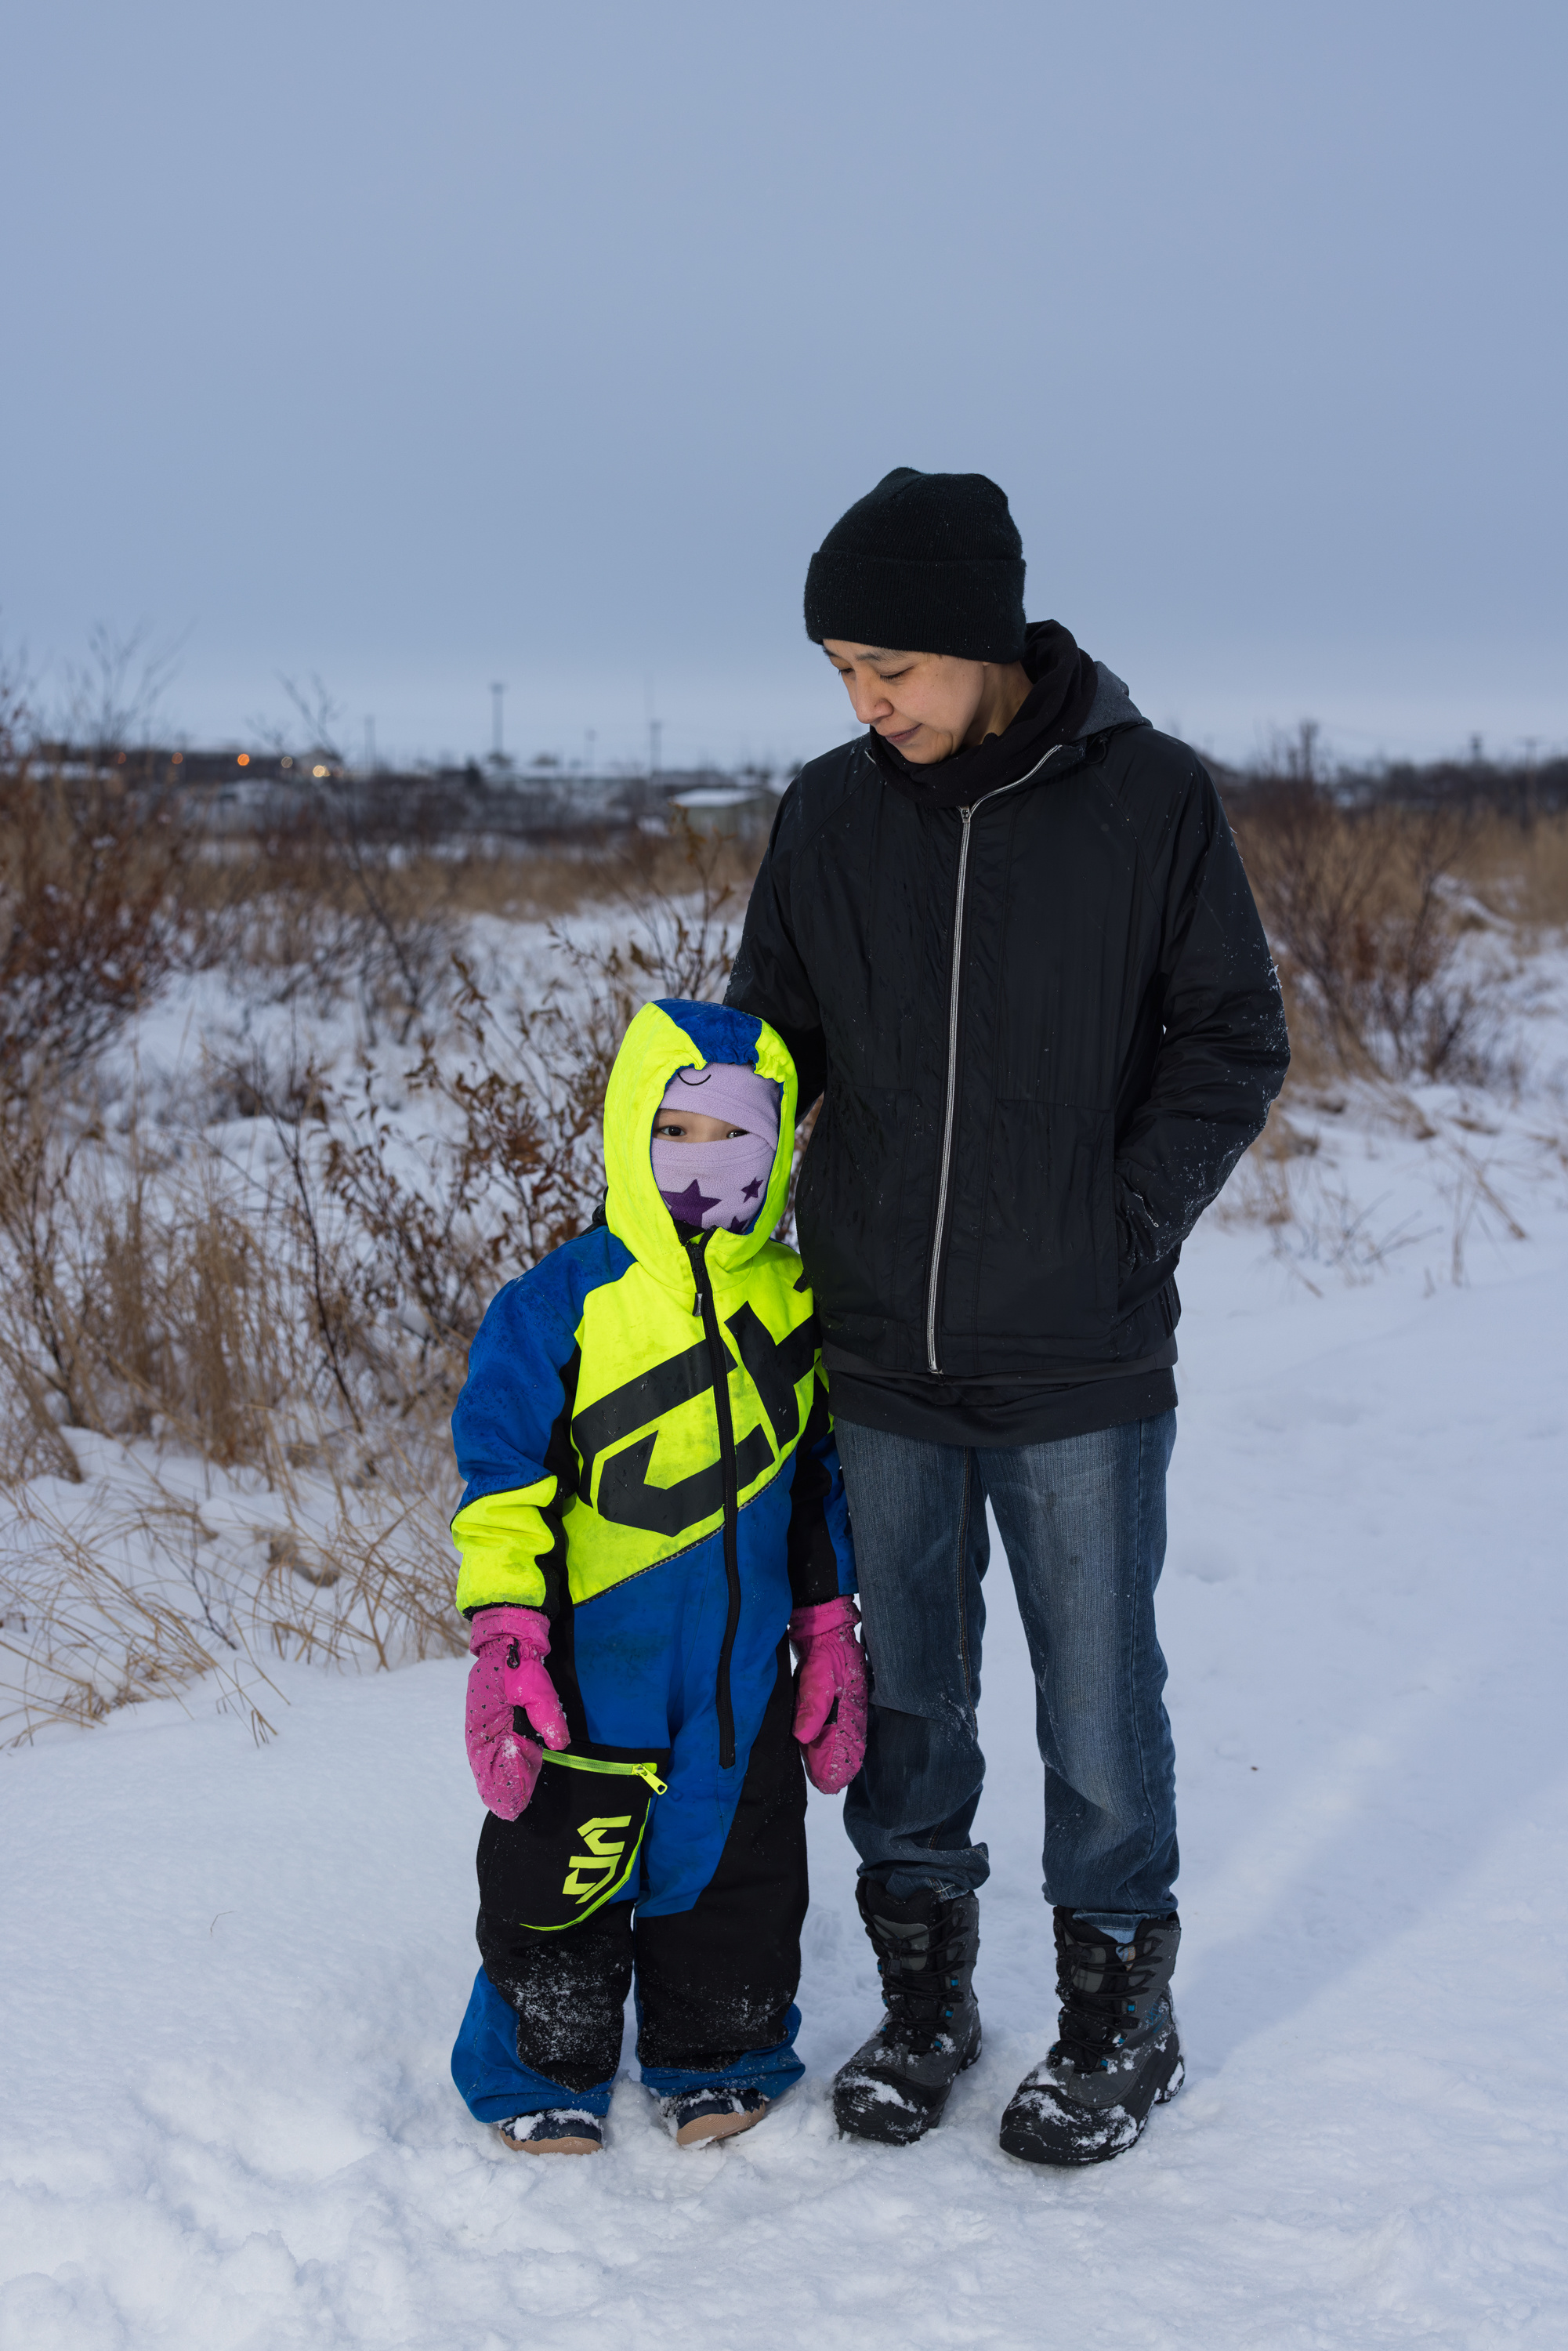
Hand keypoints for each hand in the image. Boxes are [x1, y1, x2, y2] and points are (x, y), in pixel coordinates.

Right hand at [465, 1604, 568, 1819]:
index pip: (490, 1766)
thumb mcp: (536, 1686)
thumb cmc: (520, 1662)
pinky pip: (497, 1749)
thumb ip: (547, 1714)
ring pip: (492, 1761)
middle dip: (501, 1789)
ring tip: (513, 1805)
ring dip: (503, 1779)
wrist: (510, 1637)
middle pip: (488, 1768)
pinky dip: (505, 1765)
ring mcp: (488, 1726)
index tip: (513, 1806)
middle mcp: (482, 1729)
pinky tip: (515, 1777)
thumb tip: (559, 1743)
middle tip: (512, 1811)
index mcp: (483, 1724)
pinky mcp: (496, 1721)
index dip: (504, 1787)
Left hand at [789, 1595, 866, 1794]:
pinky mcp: (824, 1692)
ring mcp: (837, 1698)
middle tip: (824, 1785)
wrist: (821, 1619)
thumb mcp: (818, 1673)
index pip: (850, 1741)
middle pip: (843, 1740)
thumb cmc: (825, 1645)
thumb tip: (803, 1737)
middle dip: (833, 1763)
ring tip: (819, 1776)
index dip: (841, 1763)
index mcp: (852, 1702)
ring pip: (833, 1732)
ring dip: (825, 1752)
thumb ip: (812, 1705)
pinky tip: (811, 1747)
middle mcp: (847, 1703)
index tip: (832, 1783)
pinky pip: (824, 1721)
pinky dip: (819, 1736)